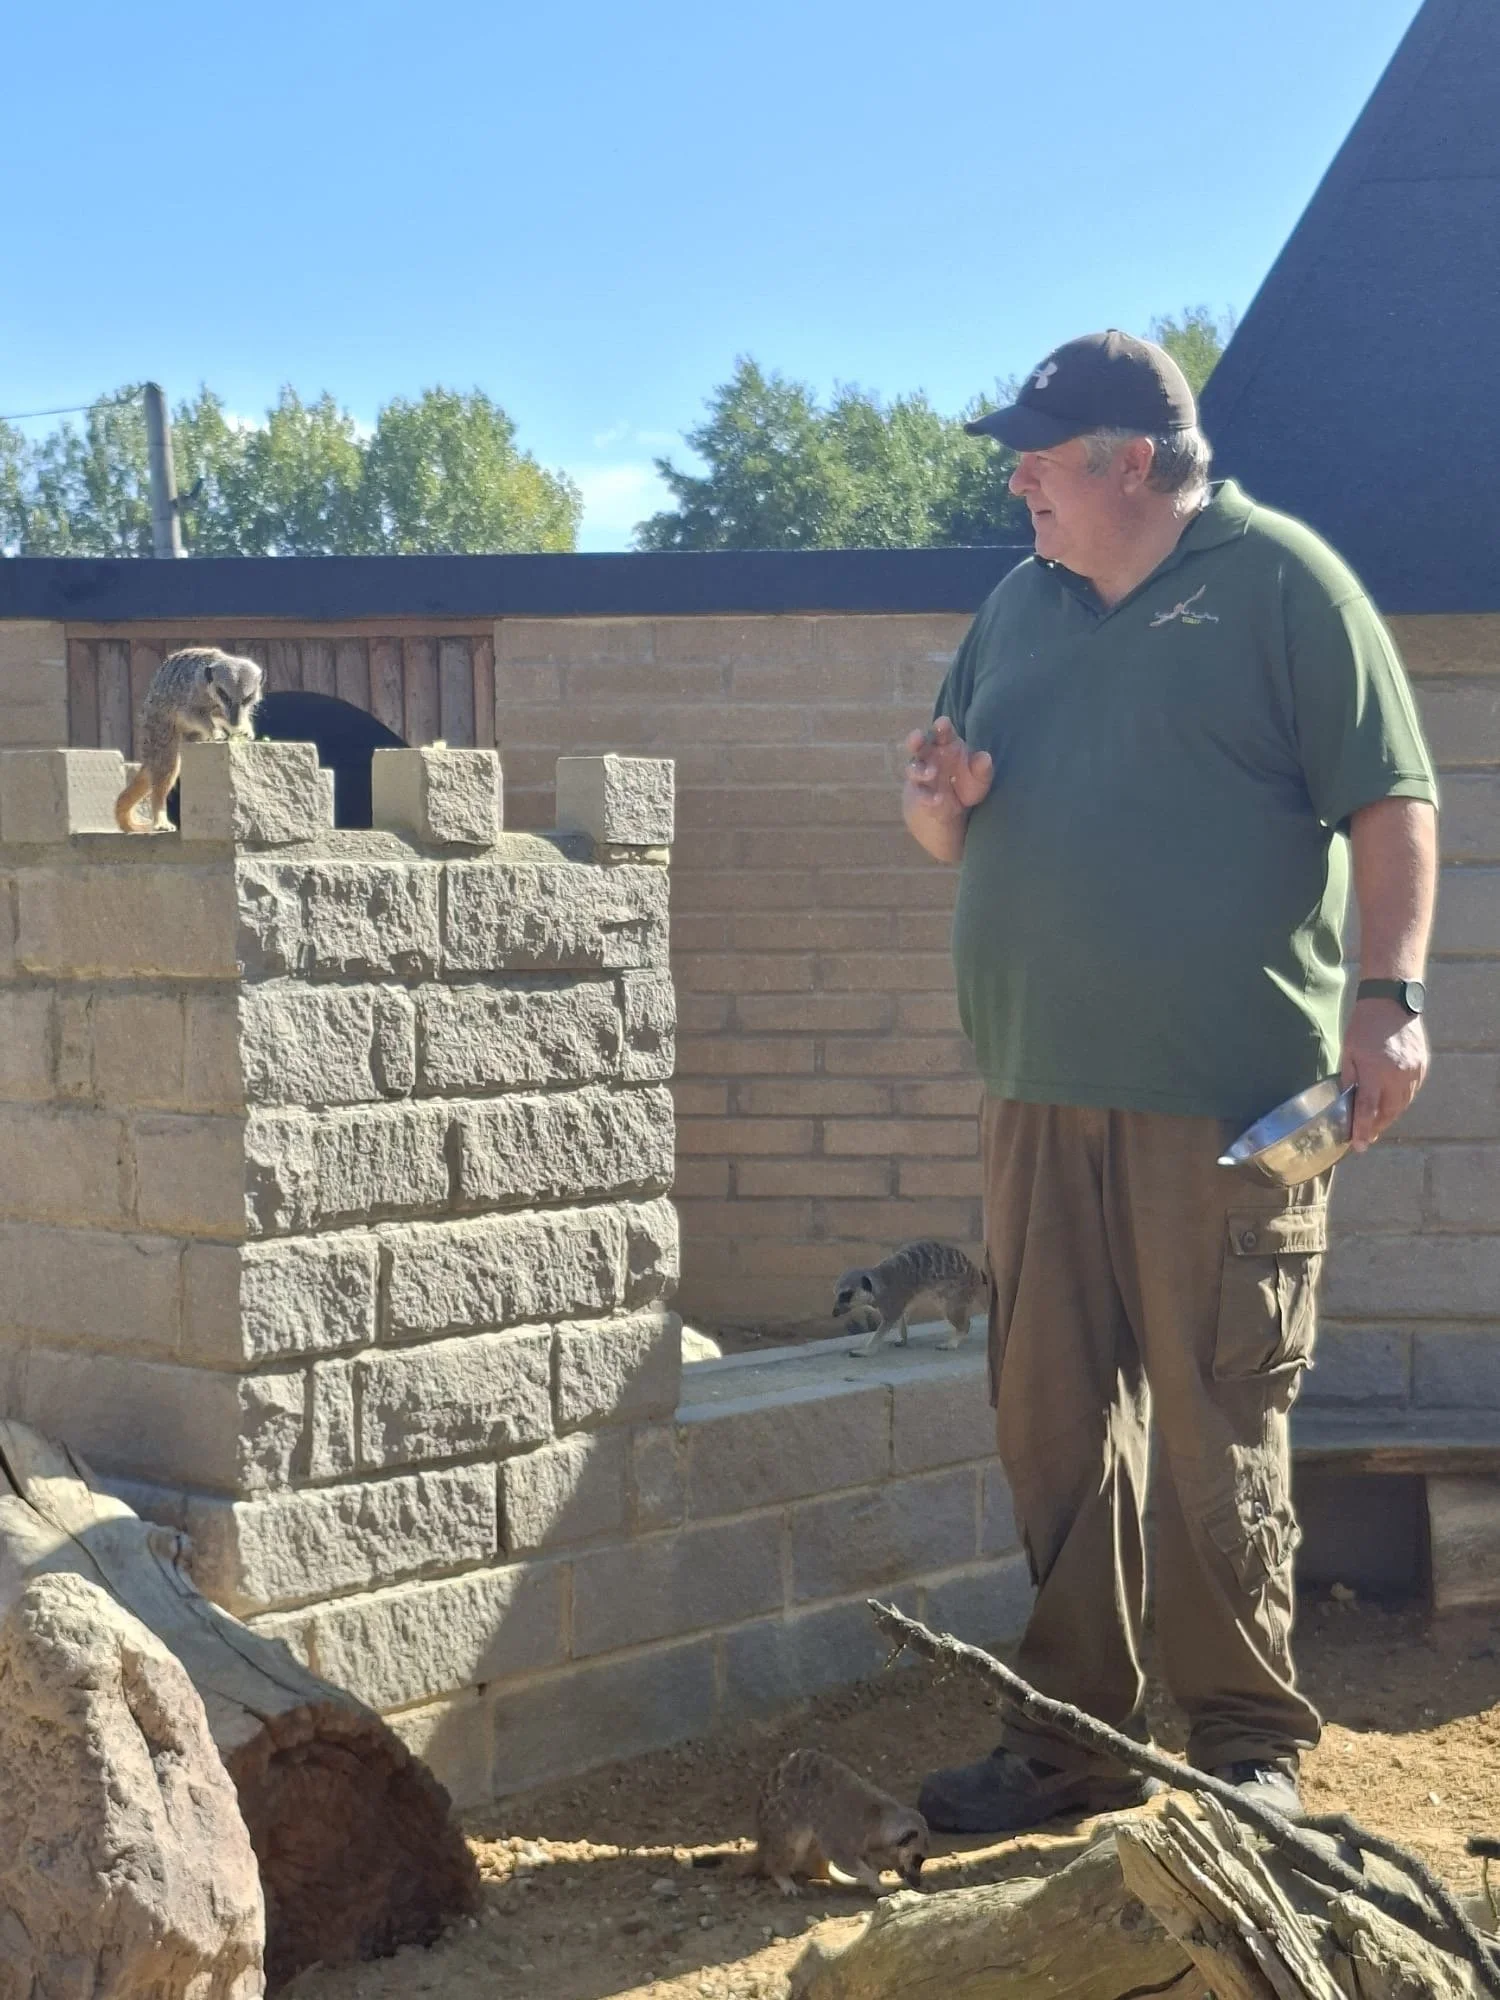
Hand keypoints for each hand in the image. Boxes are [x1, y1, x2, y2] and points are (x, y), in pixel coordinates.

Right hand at [903, 717, 993, 821]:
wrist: (951, 808)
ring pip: (914, 767)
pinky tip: (937, 800)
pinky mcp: (917, 792)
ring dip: (920, 770)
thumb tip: (985, 758)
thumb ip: (982, 769)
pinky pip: (918, 792)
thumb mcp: (979, 778)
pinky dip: (926, 796)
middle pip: (919, 744)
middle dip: (916, 740)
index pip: (943, 732)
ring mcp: (920, 773)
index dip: (941, 726)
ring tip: (931, 773)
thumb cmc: (965, 783)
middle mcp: (930, 755)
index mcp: (946, 744)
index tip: (942, 722)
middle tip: (916, 737)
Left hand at [1340, 998, 1428, 1151]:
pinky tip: (1390, 1103)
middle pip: (1388, 1112)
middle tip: (1365, 1137)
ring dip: (1388, 1117)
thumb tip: (1347, 1102)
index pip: (1368, 1109)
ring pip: (1402, 1105)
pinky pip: (1411, 1093)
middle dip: (1376, 1127)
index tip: (1358, 1146)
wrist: (1392, 1003)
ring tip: (1376, 1123)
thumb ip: (1349, 1079)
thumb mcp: (1348, 1052)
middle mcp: (1397, 1075)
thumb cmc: (1364, 1026)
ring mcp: (1413, 1072)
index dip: (1362, 1130)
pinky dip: (1400, 1102)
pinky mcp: (1422, 1068)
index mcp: (1375, 1071)